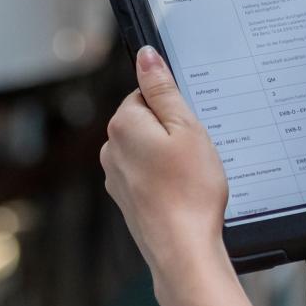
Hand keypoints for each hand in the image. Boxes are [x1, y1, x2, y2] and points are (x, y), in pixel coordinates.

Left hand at [100, 46, 230, 281]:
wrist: (183, 249)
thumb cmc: (190, 190)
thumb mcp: (185, 127)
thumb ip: (162, 89)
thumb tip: (146, 56)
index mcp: (122, 124)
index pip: (146, 94)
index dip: (174, 108)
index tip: (190, 126)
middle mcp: (111, 149)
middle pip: (146, 122)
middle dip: (171, 132)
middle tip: (195, 152)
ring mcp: (116, 178)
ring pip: (148, 151)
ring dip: (169, 158)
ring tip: (191, 177)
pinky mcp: (127, 200)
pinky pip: (148, 176)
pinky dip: (166, 180)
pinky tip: (184, 193)